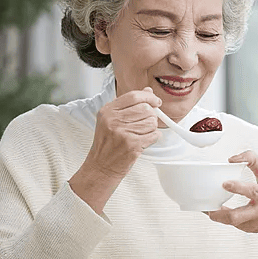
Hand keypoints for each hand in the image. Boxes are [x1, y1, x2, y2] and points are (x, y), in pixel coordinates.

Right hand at [69, 87, 160, 213]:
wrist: (101, 166)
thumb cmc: (107, 144)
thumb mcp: (111, 120)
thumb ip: (129, 105)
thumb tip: (148, 92)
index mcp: (108, 111)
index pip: (134, 96)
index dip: (149, 97)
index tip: (156, 101)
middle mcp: (113, 120)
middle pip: (145, 109)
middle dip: (151, 116)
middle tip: (146, 123)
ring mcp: (123, 133)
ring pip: (151, 122)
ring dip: (152, 128)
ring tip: (142, 134)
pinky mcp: (132, 145)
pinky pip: (154, 135)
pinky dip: (153, 138)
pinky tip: (144, 141)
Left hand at [207, 150, 257, 258]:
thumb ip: (253, 161)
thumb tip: (233, 159)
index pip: (253, 192)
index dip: (238, 188)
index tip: (225, 183)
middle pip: (238, 217)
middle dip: (221, 213)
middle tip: (208, 206)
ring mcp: (253, 222)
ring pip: (231, 223)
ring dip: (216, 215)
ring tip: (205, 207)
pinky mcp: (247, 229)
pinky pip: (231, 223)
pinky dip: (220, 216)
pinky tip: (212, 209)